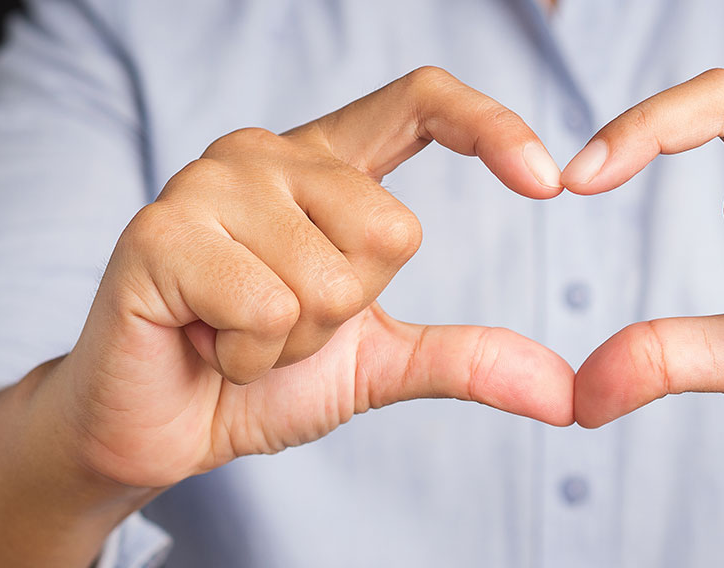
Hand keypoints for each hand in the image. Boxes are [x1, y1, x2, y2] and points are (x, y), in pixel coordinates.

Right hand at [48, 66, 572, 489]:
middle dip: (347, 313)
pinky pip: (265, 305)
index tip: (547, 181)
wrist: (159, 427)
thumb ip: (465, 359)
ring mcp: (208, 183)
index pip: (421, 101)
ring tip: (234, 332)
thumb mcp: (379, 361)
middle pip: (392, 230)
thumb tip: (564, 395)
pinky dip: (246, 355)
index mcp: (325, 166)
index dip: (490, 125)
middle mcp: (267, 154)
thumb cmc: (259, 376)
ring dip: (291, 341)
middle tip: (280, 324)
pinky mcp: (161, 231)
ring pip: (328, 278)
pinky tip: (203, 342)